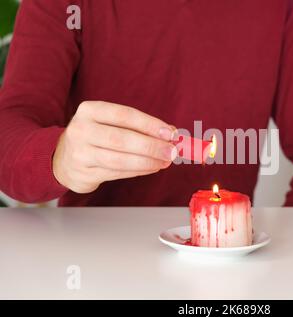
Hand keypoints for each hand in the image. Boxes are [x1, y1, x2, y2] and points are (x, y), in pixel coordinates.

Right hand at [52, 101, 177, 192]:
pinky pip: (117, 173)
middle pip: (122, 139)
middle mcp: (81, 130)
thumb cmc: (96, 136)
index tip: (170, 132)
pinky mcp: (84, 173)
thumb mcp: (111, 123)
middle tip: (172, 151)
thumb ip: (138, 126)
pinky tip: (152, 168)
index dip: (150, 124)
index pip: (125, 115)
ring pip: (120, 160)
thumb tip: (170, 133)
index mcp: (89, 110)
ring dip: (147, 162)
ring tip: (165, 162)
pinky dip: (139, 171)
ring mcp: (80, 153)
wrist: (63, 159)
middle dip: (151, 146)